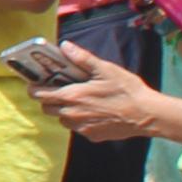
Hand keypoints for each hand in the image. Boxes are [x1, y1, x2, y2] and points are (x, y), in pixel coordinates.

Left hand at [38, 42, 166, 140]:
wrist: (147, 115)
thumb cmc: (126, 90)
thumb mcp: (105, 69)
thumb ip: (82, 58)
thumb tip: (64, 46)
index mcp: (72, 97)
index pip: (39, 95)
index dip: (34, 88)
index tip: (35, 83)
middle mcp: (72, 115)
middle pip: (47, 108)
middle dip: (49, 99)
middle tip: (59, 89)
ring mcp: (82, 127)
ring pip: (62, 119)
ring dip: (64, 110)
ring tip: (79, 100)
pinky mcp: (92, 136)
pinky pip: (78, 127)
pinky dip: (80, 120)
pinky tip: (93, 111)